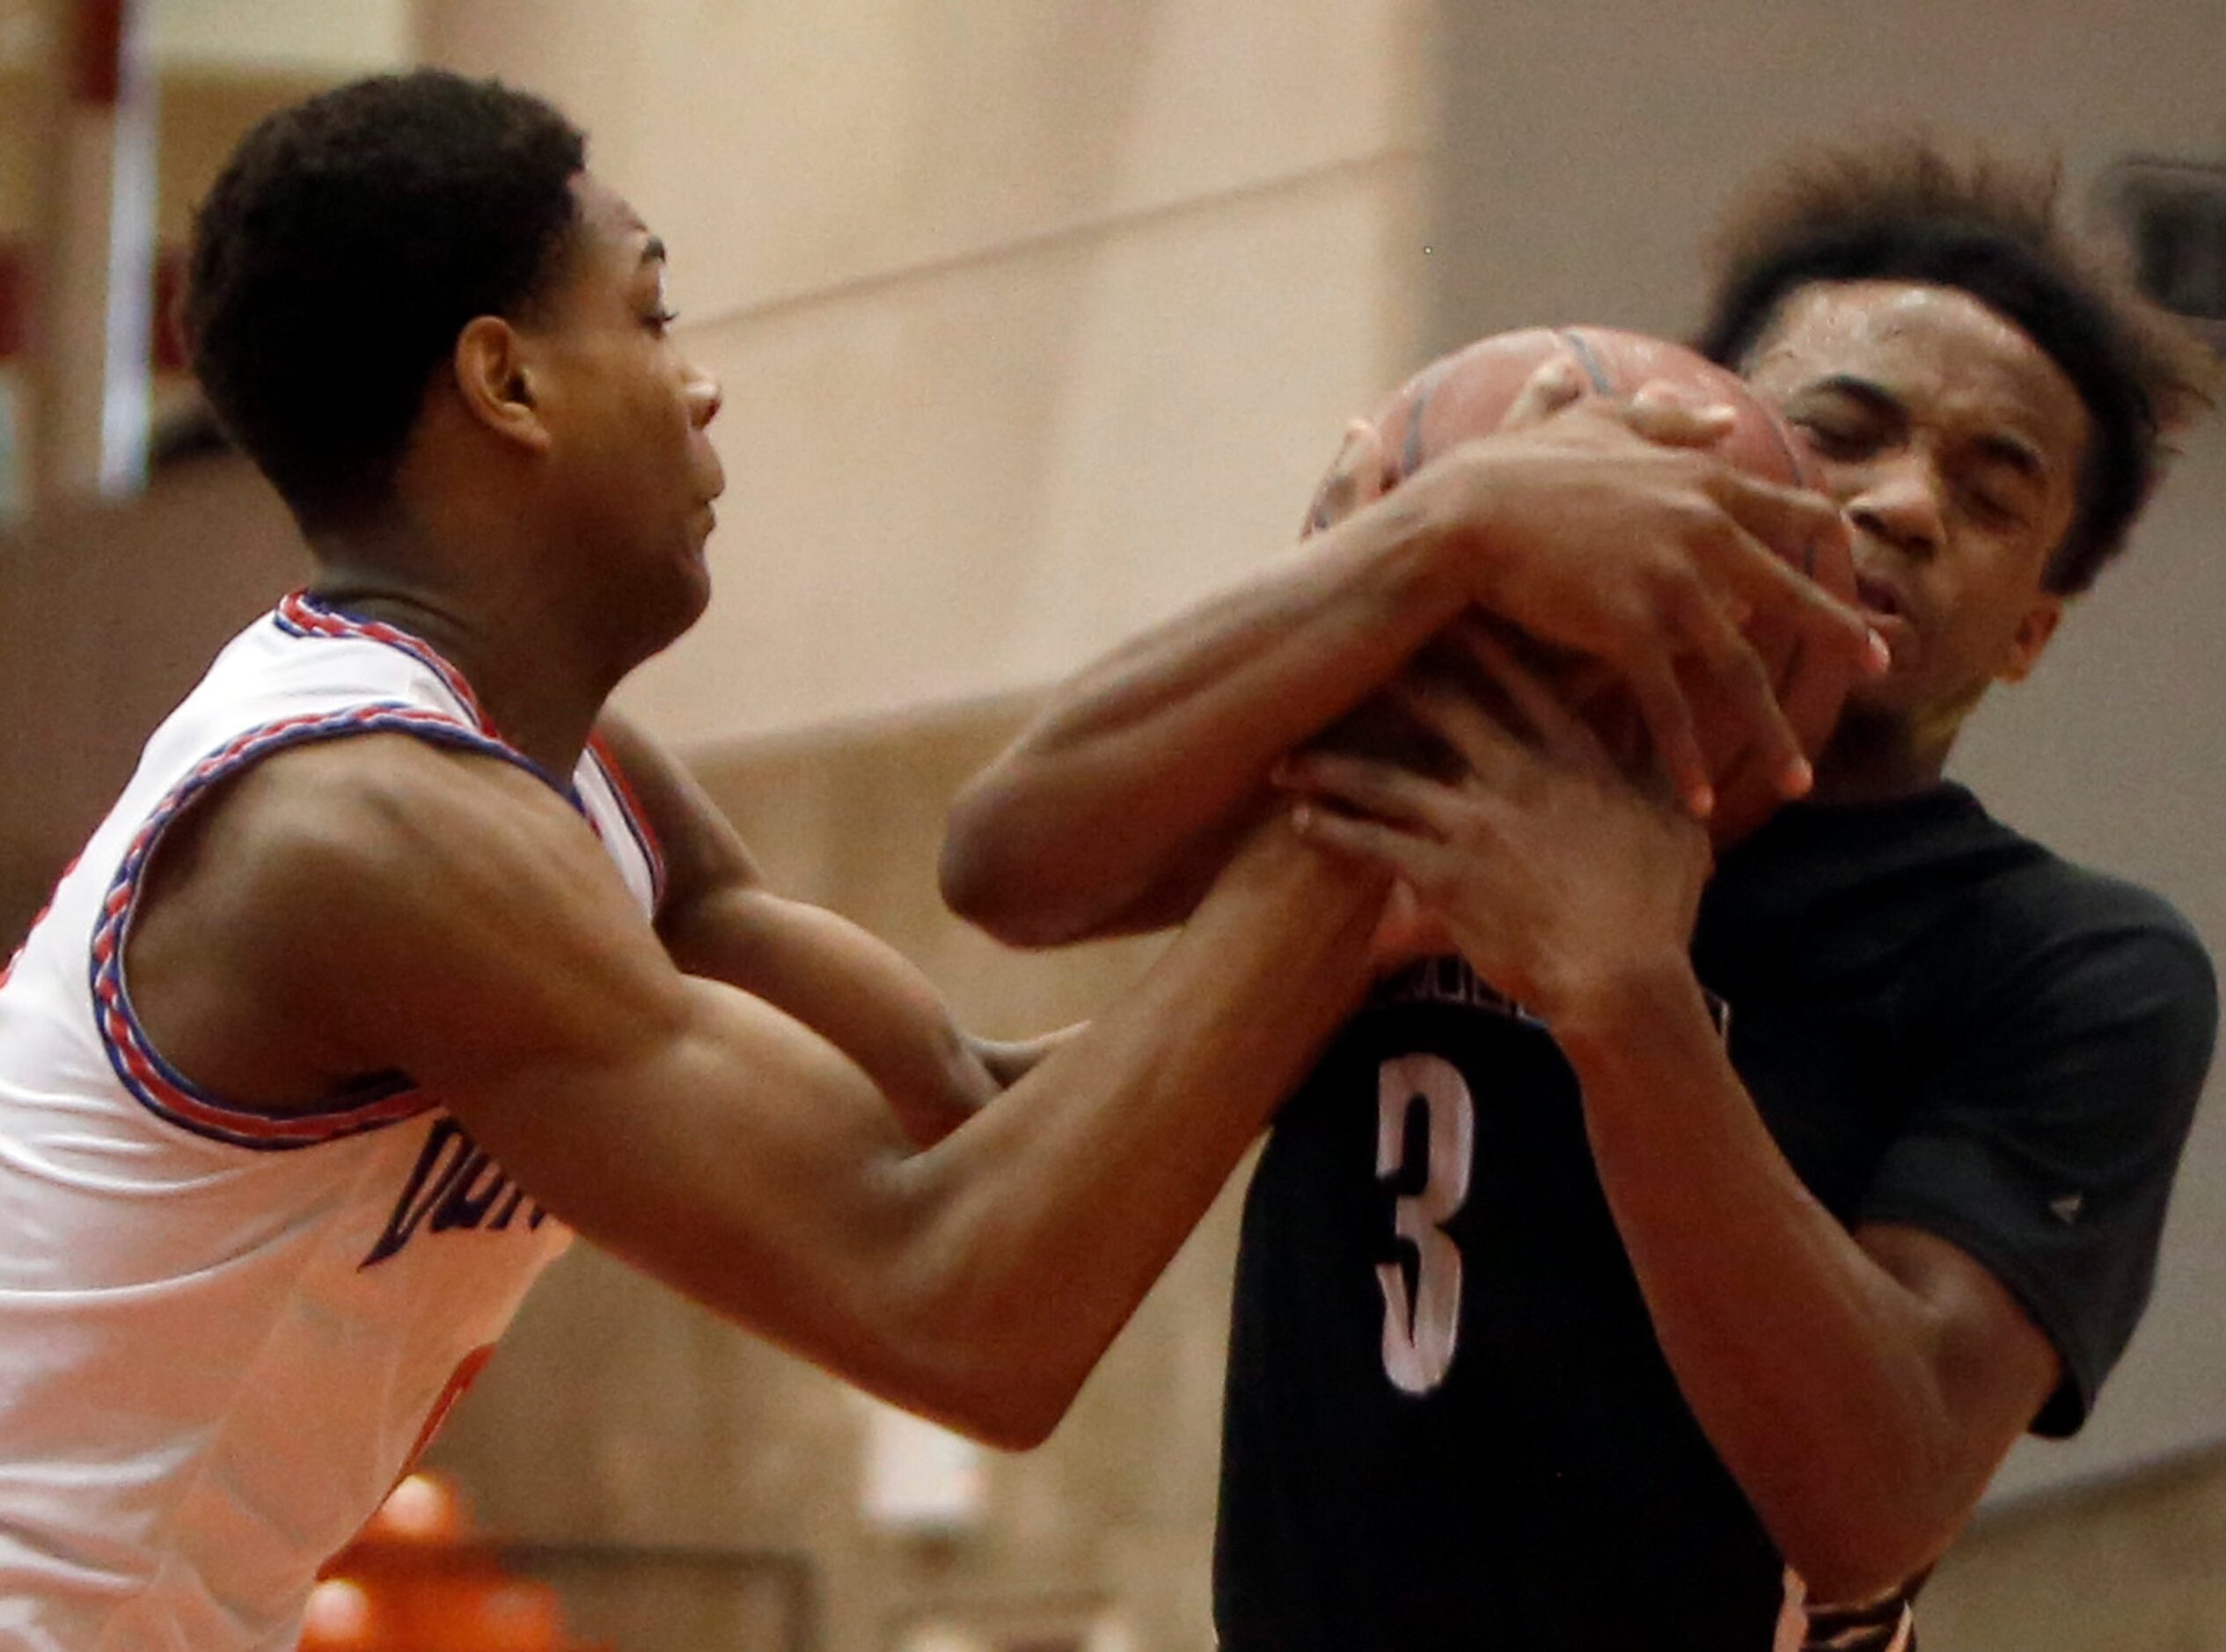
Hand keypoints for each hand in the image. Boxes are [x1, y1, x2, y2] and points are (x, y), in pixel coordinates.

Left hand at [1274, 625, 1710, 1022]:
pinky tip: (1302, 821)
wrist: (1621, 978)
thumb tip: (1659, 714)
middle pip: (1439, 709)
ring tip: (1287, 758)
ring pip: (1385, 779)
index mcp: (1573, 758)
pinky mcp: (1443, 877)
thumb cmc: (1656, 908)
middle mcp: (1516, 777)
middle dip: (1390, 678)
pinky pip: (1373, 846)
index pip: (1517, 680)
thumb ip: (1655, 763)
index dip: (1477, 640)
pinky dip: (1335, 832)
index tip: (1443, 606)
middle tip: (1345, 651)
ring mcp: (1475, 825)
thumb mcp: (1674, 822)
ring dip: (1332, 766)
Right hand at [1394, 362, 1883, 819]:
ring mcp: (1672, 587)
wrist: (1469, 513)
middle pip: (1791, 596)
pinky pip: (1671, 707)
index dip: (1826, 539)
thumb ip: (1666, 420)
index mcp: (1702, 483)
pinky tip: (1701, 802)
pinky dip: (1686, 758)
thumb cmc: (1519, 464)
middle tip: (1881, 666)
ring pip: (1741, 671)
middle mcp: (1705, 534)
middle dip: (1841, 635)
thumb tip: (1720, 415)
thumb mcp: (1600, 421)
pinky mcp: (1631, 632)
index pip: (1790, 511)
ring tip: (1799, 778)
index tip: (1849, 560)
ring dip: (1771, 732)